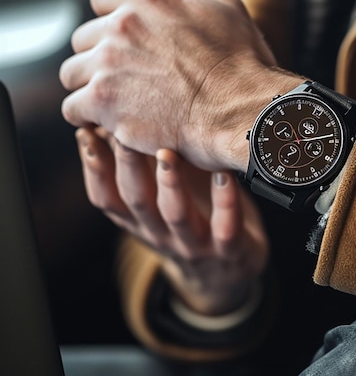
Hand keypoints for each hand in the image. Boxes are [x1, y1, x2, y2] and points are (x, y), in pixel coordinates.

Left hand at [60, 0, 299, 171]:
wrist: (241, 110)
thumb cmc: (239, 57)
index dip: (116, 19)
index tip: (135, 40)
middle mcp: (120, 25)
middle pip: (83, 37)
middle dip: (103, 53)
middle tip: (134, 73)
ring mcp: (108, 64)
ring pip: (72, 73)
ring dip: (92, 84)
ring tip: (123, 97)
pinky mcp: (103, 103)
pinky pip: (72, 108)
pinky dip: (90, 115)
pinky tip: (115, 119)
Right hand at [77, 126, 268, 314]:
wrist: (229, 272)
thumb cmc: (192, 216)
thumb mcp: (160, 198)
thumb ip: (143, 166)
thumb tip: (114, 121)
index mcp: (140, 222)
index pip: (106, 198)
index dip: (93, 169)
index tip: (87, 134)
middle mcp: (161, 235)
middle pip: (137, 201)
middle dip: (128, 166)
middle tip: (125, 132)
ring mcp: (194, 244)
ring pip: (177, 215)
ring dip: (170, 184)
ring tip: (168, 152)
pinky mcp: (228, 249)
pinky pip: (226, 227)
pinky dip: (226, 201)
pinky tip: (224, 173)